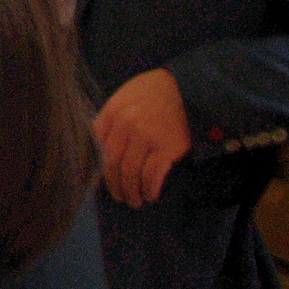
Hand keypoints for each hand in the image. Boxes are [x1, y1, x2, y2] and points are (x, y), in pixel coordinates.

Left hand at [96, 68, 191, 206]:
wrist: (189, 87)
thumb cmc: (156, 92)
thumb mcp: (127, 95)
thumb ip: (113, 117)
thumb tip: (103, 147)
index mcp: (113, 111)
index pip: (99, 144)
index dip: (102, 165)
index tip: (105, 179)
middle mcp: (127, 125)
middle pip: (113, 162)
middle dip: (114, 184)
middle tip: (119, 197)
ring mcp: (147, 137)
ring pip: (131, 172)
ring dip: (131, 191)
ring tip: (134, 201)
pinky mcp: (168, 147)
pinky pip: (153, 175)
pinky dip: (149, 189)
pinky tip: (150, 195)